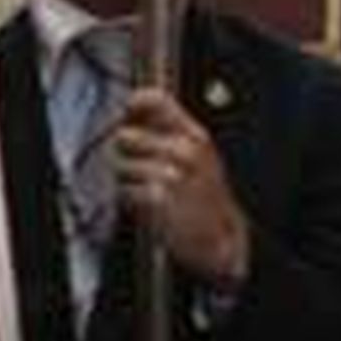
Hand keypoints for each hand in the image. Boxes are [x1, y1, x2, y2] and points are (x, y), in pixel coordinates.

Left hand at [115, 87, 250, 287]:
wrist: (220, 239)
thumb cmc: (205, 196)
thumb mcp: (200, 154)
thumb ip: (171, 130)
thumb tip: (133, 109)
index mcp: (195, 136)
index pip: (157, 100)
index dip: (134, 103)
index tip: (125, 112)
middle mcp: (183, 150)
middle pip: (126, 135)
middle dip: (121, 150)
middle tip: (129, 162)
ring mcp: (170, 174)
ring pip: (120, 164)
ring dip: (123, 177)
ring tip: (140, 187)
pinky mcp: (157, 198)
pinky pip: (123, 190)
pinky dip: (127, 197)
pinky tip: (142, 203)